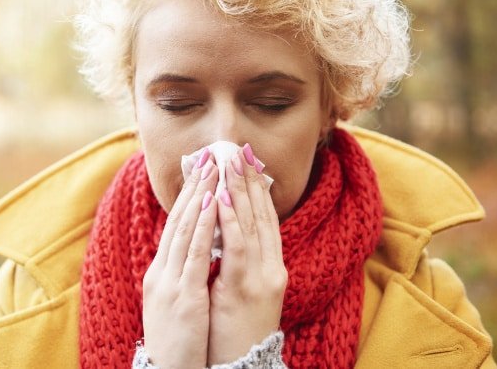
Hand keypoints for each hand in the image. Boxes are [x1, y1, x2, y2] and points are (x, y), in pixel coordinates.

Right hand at [142, 151, 219, 368]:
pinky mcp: (183, 295)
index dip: (189, 196)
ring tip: (213, 169)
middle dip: (195, 187)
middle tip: (209, 157)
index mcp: (161, 272)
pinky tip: (212, 204)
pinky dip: (203, 226)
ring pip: (185, 229)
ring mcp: (170, 282)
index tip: (202, 170)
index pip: (175, 225)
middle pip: (178, 220)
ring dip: (200, 196)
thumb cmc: (176, 341)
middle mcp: (161, 271)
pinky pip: (195, 254)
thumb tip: (195, 253)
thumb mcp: (175, 301)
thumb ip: (182, 275)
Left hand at [207, 145, 286, 364]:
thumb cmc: (236, 329)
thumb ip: (240, 261)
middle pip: (262, 215)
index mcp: (271, 267)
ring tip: (230, 163)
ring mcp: (262, 277)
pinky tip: (224, 199)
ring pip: (252, 225)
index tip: (245, 162)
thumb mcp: (242, 289)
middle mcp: (272, 267)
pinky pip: (238, 248)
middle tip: (238, 150)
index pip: (266, 219)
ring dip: (240, 191)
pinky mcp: (245, 288)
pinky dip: (231, 221)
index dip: (256, 189)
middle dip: (249, 181)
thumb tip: (225, 232)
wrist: (241, 364)